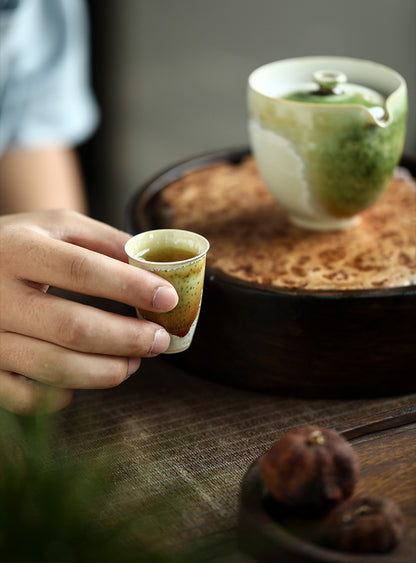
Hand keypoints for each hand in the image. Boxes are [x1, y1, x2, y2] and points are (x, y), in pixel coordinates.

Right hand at [0, 210, 177, 414]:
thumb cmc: (23, 244)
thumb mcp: (58, 226)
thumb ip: (106, 241)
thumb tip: (157, 270)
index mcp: (18, 250)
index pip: (81, 271)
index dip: (129, 287)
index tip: (168, 298)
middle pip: (72, 327)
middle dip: (126, 338)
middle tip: (159, 340)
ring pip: (53, 366)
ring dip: (105, 371)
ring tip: (134, 362)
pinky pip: (24, 396)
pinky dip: (63, 395)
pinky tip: (87, 377)